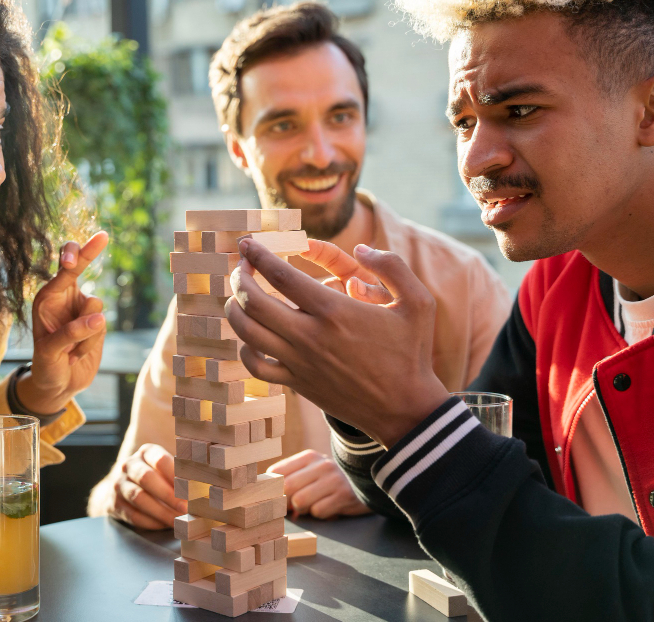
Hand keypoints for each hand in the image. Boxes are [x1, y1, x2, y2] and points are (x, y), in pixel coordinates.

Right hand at [20, 232, 108, 413]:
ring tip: (81, 349)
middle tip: (75, 261)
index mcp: (62, 292)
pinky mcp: (46, 345)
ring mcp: (45, 321)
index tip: (104, 236)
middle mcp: (51, 301)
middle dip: (76, 258)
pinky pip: (70, 333)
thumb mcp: (92, 326)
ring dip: (98, 332)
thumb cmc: (77, 348)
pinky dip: (82, 331)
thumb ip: (91, 310)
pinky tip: (90, 332)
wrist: (61, 384)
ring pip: (90, 307)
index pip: (73, 264)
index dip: (86, 249)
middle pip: (67, 270)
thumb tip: (93, 299)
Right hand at [108, 444, 186, 529]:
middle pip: (147, 478)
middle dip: (169, 495)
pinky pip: (132, 515)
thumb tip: (206, 486)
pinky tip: (165, 525)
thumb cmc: (159, 477)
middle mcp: (130, 465)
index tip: (192, 489)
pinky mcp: (114, 504)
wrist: (126, 488)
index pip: (161, 460)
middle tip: (187, 508)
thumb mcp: (168, 469)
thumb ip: (184, 473)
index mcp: (146, 452)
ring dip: (161, 512)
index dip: (177, 475)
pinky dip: (151, 522)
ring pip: (139, 498)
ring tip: (178, 520)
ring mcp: (119, 484)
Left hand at [226, 240, 450, 448]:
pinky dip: (244, 348)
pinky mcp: (297, 383)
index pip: (280, 275)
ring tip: (238, 295)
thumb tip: (360, 248)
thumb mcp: (418, 302)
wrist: (404, 408)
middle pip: (254, 301)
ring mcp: (300, 362)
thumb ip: (393, 267)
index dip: (258, 255)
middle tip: (241, 265)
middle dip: (240, 277)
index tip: (249, 243)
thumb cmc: (411, 353)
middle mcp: (310, 336)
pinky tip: (250, 336)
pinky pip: (256, 366)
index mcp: (334, 311)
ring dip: (235, 308)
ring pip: (248, 332)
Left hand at [267, 450, 369, 518]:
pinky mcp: (344, 496)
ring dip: (303, 509)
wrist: (365, 484)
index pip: (277, 471)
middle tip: (293, 506)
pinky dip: (319, 514)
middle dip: (286, 502)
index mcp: (309, 456)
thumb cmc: (329, 481)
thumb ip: (290, 477)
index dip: (272, 488)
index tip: (275, 497)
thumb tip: (267, 495)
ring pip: (300, 501)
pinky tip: (327, 506)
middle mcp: (321, 464)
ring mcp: (334, 479)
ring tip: (312, 505)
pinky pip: (317, 512)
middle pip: (287, 487)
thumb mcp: (311, 472)